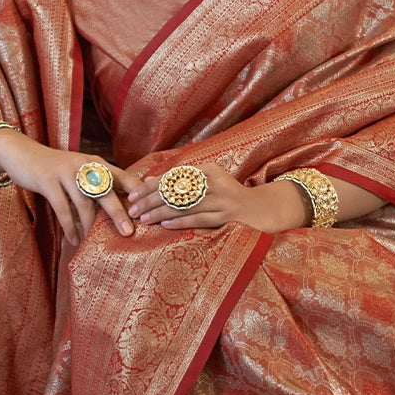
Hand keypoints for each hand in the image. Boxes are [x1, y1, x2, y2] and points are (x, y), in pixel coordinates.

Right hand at [0, 131, 140, 245]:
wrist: (22, 154)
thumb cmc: (56, 169)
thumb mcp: (81, 172)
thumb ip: (99, 185)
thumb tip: (121, 210)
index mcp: (98, 163)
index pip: (123, 178)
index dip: (137, 193)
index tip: (148, 210)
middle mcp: (85, 166)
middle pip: (106, 191)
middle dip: (118, 213)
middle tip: (128, 232)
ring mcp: (66, 172)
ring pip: (84, 202)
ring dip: (89, 225)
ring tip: (93, 242)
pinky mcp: (48, 181)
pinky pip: (62, 208)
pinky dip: (69, 226)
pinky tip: (73, 240)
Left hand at [127, 164, 309, 233]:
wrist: (261, 210)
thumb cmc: (228, 197)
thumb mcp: (208, 183)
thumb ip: (182, 182)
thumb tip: (149, 182)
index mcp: (209, 170)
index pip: (173, 176)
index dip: (151, 185)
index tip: (133, 194)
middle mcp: (216, 182)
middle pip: (176, 191)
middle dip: (151, 200)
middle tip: (133, 209)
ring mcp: (222, 201)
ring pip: (184, 206)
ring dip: (160, 212)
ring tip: (143, 218)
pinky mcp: (227, 218)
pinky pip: (198, 219)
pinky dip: (180, 222)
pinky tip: (164, 224)